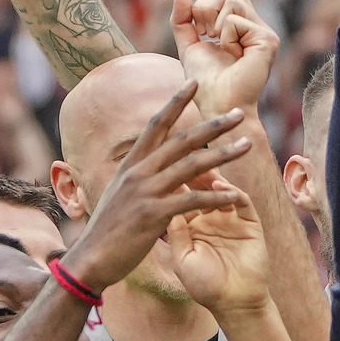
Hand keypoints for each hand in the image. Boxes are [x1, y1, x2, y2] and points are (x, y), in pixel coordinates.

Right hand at [61, 84, 252, 294]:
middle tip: (238, 112)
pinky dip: (216, 197)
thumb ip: (140, 179)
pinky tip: (235, 195)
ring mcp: (145, 191)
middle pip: (181, 139)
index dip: (175, 102)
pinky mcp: (153, 214)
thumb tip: (153, 167)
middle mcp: (137, 171)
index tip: (192, 82)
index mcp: (131, 164)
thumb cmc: (109, 231)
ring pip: (192, 165)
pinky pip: (192, 201)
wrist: (91, 258)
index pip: (156, 124)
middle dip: (212, 125)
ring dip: (224, 153)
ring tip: (248, 144)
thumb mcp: (122, 196)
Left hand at [165, 172, 268, 317]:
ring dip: (212, 173)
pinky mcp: (250, 223)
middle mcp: (211, 217)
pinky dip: (230, 191)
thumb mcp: (182, 257)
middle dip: (193, 167)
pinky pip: (241, 201)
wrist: (234, 304)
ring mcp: (231, 218)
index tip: (159, 160)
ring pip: (220, 187)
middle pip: (200, 184)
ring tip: (201, 162)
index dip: (171, 177)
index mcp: (191, 224)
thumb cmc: (205, 286)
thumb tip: (162, 201)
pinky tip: (218, 185)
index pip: (180, 193)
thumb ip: (175, 230)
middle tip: (182, 151)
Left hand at [174, 0, 278, 121]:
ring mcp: (264, 32)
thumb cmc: (206, 82)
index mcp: (241, 24)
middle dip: (207, 6)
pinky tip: (233, 55)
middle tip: (206, 34)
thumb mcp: (189, 44)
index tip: (201, 31)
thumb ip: (183, 18)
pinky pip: (235, 19)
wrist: (218, 105)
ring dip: (215, 23)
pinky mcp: (267, 40)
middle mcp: (256, 25)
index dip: (204, 2)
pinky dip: (225, 37)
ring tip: (221, 46)